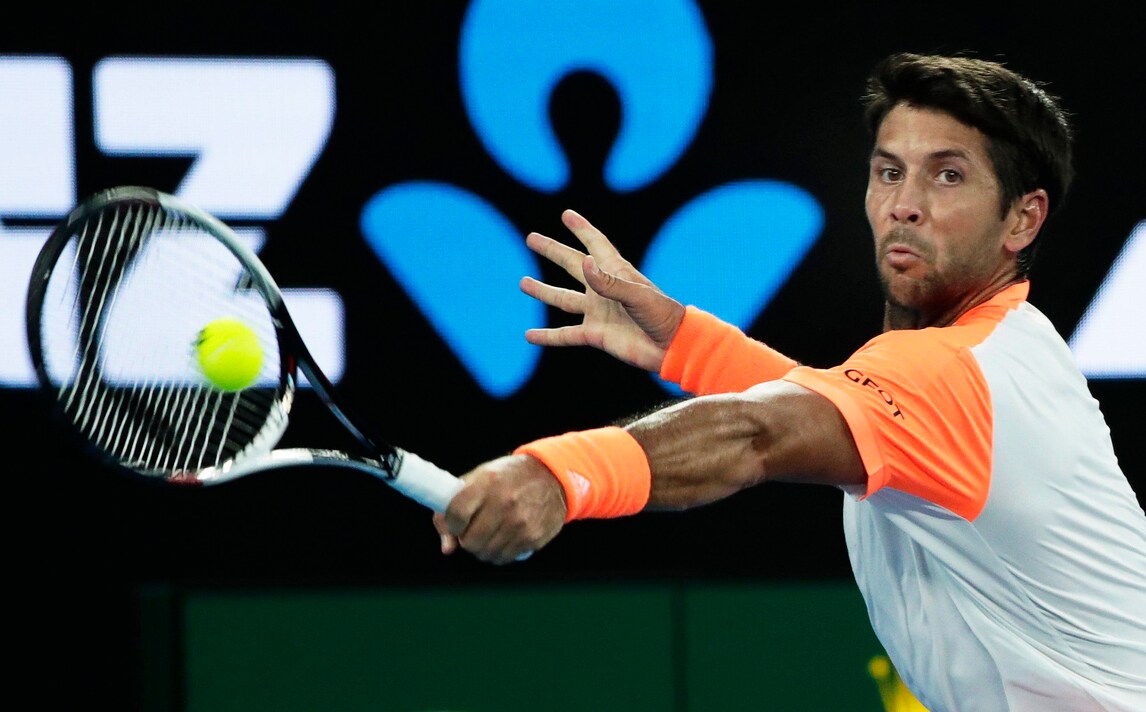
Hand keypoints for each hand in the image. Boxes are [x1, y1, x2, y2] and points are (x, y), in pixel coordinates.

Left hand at [433, 454, 566, 564]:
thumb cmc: (509, 478)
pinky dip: (500, 552)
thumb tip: (447, 548)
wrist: (552, 476)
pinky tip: (504, 537)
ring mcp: (520, 522)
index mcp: (487, 482)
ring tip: (490, 533)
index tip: (456, 523)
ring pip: (485, 553)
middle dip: (466, 539)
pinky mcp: (533, 537)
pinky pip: (504, 558)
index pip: (456, 514)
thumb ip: (455, 508)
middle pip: (470, 541)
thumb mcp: (480, 478)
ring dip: (483, 548)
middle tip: (473, 530)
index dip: (451, 524)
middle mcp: (504, 502)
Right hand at [521, 209, 685, 372]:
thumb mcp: (637, 295)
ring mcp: (598, 312)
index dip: (582, 229)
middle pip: (572, 265)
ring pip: (564, 299)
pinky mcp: (595, 335)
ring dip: (544, 292)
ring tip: (523, 283)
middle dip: (553, 251)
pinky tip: (529, 336)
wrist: (671, 347)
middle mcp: (604, 289)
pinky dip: (547, 337)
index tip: (566, 215)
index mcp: (617, 272)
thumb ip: (609, 282)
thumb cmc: (662, 315)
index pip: (596, 244)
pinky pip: (565, 334)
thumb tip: (584, 263)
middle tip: (531, 238)